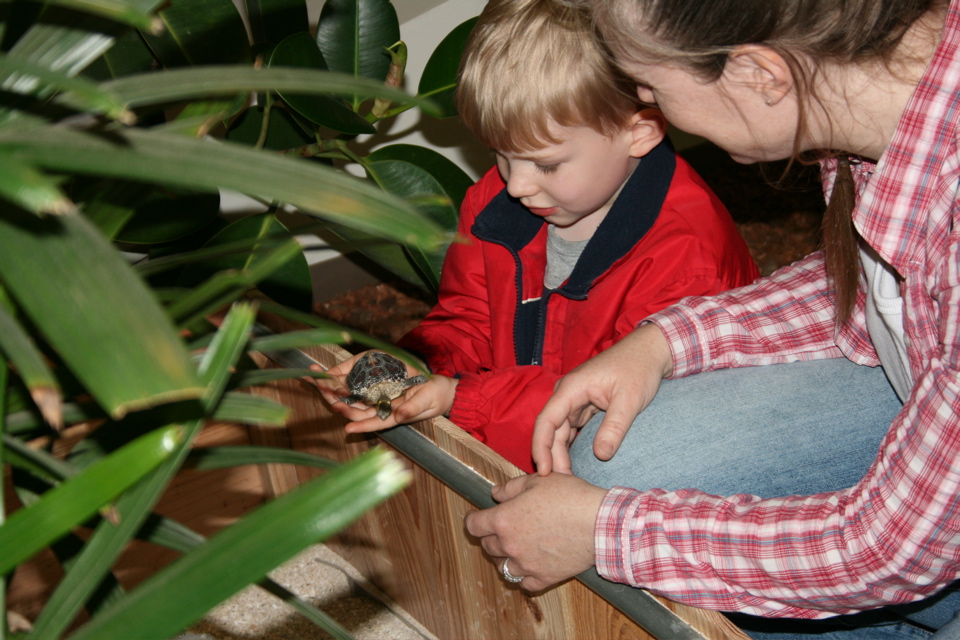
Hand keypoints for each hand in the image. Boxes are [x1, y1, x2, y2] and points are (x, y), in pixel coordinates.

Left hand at [310, 352, 455, 432]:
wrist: (439, 389)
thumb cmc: (435, 396)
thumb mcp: (427, 400)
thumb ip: (413, 408)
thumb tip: (400, 415)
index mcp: (393, 416)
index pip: (374, 423)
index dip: (361, 427)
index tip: (348, 428)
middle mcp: (380, 410)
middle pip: (355, 410)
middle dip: (337, 402)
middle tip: (321, 389)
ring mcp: (376, 400)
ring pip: (351, 400)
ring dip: (333, 392)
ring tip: (317, 380)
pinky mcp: (374, 389)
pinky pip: (355, 389)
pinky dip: (341, 383)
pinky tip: (327, 375)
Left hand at [463, 473, 605, 591]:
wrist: (599, 523)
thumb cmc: (569, 497)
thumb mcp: (537, 481)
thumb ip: (511, 488)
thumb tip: (496, 493)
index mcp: (503, 520)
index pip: (474, 525)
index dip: (473, 520)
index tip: (476, 518)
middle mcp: (510, 545)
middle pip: (488, 545)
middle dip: (491, 536)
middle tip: (502, 528)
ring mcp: (526, 564)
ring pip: (503, 566)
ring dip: (505, 557)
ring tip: (515, 548)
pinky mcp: (544, 577)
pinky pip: (524, 582)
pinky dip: (523, 575)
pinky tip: (530, 565)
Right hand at [532, 324, 672, 474]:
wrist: (650, 352)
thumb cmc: (639, 369)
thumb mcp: (629, 400)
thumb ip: (614, 428)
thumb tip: (600, 457)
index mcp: (571, 388)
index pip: (546, 421)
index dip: (541, 448)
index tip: (544, 472)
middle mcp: (568, 393)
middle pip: (552, 430)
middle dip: (553, 457)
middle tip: (563, 484)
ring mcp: (576, 399)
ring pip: (562, 431)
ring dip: (562, 453)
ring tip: (569, 478)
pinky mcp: (586, 405)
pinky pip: (573, 429)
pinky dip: (573, 446)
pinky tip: (576, 463)